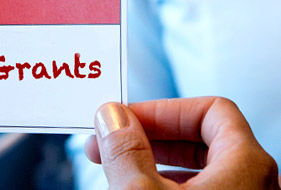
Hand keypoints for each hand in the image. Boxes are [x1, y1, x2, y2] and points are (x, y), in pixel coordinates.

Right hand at [85, 97, 279, 189]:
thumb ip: (126, 152)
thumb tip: (110, 116)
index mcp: (246, 165)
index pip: (210, 110)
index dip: (164, 109)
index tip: (124, 116)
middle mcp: (252, 182)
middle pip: (201, 137)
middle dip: (150, 133)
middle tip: (110, 138)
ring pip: (197, 167)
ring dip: (152, 158)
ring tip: (116, 163)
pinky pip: (196, 188)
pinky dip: (163, 181)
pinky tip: (138, 185)